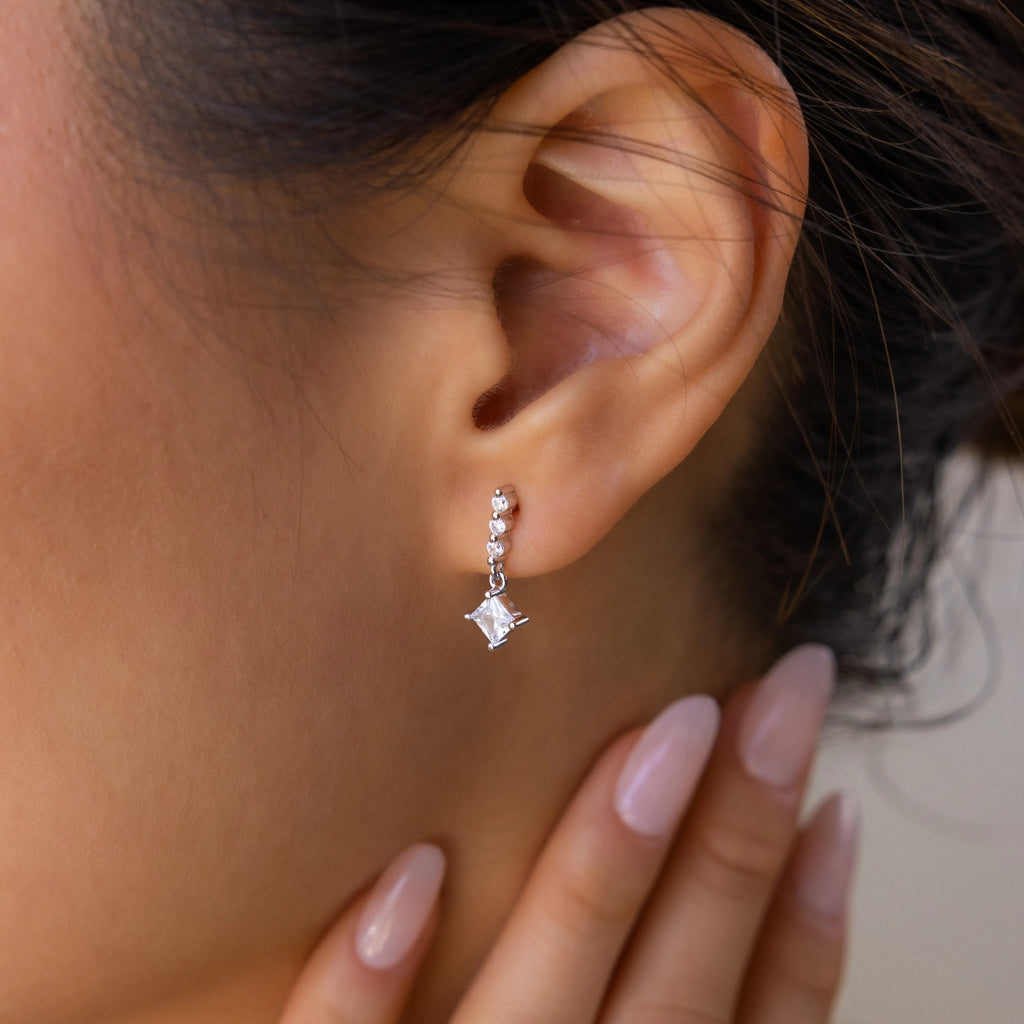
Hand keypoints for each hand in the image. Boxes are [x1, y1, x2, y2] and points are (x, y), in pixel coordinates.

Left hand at [279, 644, 858, 1022]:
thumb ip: (673, 1011)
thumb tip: (763, 892)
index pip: (759, 1021)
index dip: (809, 911)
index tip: (832, 786)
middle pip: (682, 978)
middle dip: (744, 826)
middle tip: (785, 689)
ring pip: (547, 992)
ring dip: (609, 862)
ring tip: (669, 730)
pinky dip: (371, 980)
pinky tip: (414, 871)